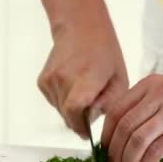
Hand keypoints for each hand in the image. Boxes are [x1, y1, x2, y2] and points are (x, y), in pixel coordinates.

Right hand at [38, 1, 127, 137]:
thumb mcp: (119, 78)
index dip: (81, 126)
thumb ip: (110, 103)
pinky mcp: (43, 81)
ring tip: (85, 93)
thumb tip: (93, 120)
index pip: (75, 109)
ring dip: (72, 111)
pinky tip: (74, 87)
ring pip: (60, 111)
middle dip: (80, 121)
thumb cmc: (105, 53)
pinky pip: (54, 102)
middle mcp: (64, 78)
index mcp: (87, 77)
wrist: (80, 27)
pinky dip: (64, 101)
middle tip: (92, 111)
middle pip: (68, 115)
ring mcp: (50, 79)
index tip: (88, 133)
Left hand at [101, 74, 162, 161]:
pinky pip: (155, 151)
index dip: (106, 134)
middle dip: (114, 151)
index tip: (105, 150)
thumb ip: (143, 107)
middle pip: (124, 126)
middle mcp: (161, 94)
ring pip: (137, 140)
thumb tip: (117, 138)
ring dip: (128, 160)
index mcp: (151, 84)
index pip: (117, 110)